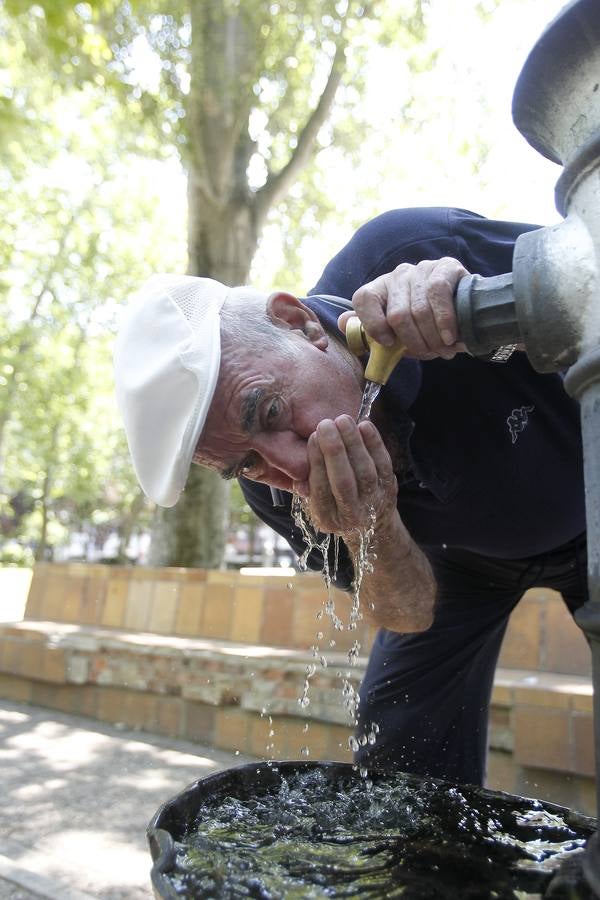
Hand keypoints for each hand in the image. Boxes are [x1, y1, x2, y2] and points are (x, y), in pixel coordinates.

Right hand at [297, 415, 397, 537]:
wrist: (372, 525)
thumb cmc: (336, 505)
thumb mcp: (316, 502)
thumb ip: (306, 482)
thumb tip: (296, 459)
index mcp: (326, 518)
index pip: (320, 489)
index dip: (316, 462)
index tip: (313, 437)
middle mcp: (351, 514)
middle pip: (343, 481)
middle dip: (334, 450)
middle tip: (325, 425)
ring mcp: (373, 502)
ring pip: (365, 471)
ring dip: (353, 442)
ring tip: (343, 420)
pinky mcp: (389, 489)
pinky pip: (384, 464)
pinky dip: (375, 443)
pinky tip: (365, 425)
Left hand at [339, 257, 468, 359]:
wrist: (467, 315)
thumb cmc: (427, 328)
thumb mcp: (398, 336)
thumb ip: (372, 331)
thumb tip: (341, 322)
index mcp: (380, 290)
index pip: (363, 299)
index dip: (373, 325)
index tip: (389, 344)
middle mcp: (398, 275)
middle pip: (396, 314)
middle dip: (414, 342)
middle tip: (429, 354)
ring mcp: (421, 269)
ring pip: (419, 309)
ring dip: (432, 338)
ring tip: (443, 350)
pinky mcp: (445, 267)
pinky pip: (439, 294)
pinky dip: (445, 322)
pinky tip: (450, 337)